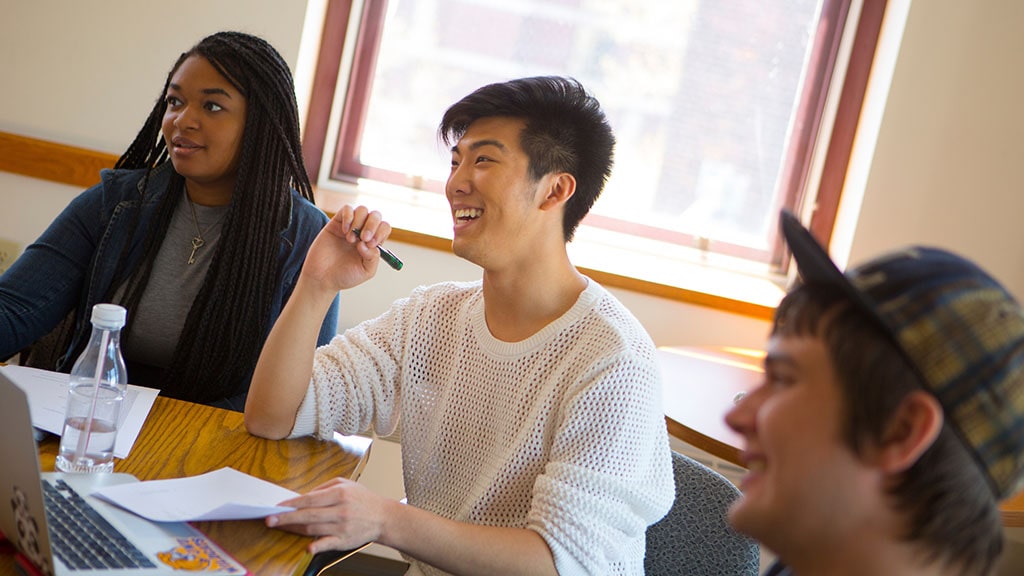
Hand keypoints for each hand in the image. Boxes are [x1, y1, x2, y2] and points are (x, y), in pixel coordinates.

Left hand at [267, 477, 391, 553]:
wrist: (383, 516)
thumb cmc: (363, 499)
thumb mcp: (346, 484)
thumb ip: (323, 488)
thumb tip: (302, 497)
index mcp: (340, 494)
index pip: (310, 499)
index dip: (291, 504)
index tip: (278, 507)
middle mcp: (341, 510)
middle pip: (308, 515)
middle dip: (286, 517)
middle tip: (270, 519)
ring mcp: (342, 526)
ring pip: (313, 528)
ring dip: (294, 529)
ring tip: (280, 527)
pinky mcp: (344, 540)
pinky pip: (328, 543)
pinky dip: (318, 546)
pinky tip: (308, 548)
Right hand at [302, 205, 391, 293]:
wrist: (322, 278)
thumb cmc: (344, 276)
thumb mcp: (365, 271)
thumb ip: (373, 257)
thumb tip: (368, 243)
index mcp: (372, 243)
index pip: (384, 228)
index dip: (381, 231)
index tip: (372, 243)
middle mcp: (363, 232)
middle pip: (375, 216)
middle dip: (372, 225)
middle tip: (364, 238)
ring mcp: (350, 227)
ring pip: (362, 210)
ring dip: (359, 223)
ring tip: (350, 239)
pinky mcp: (336, 223)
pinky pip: (346, 209)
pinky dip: (348, 217)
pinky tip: (343, 231)